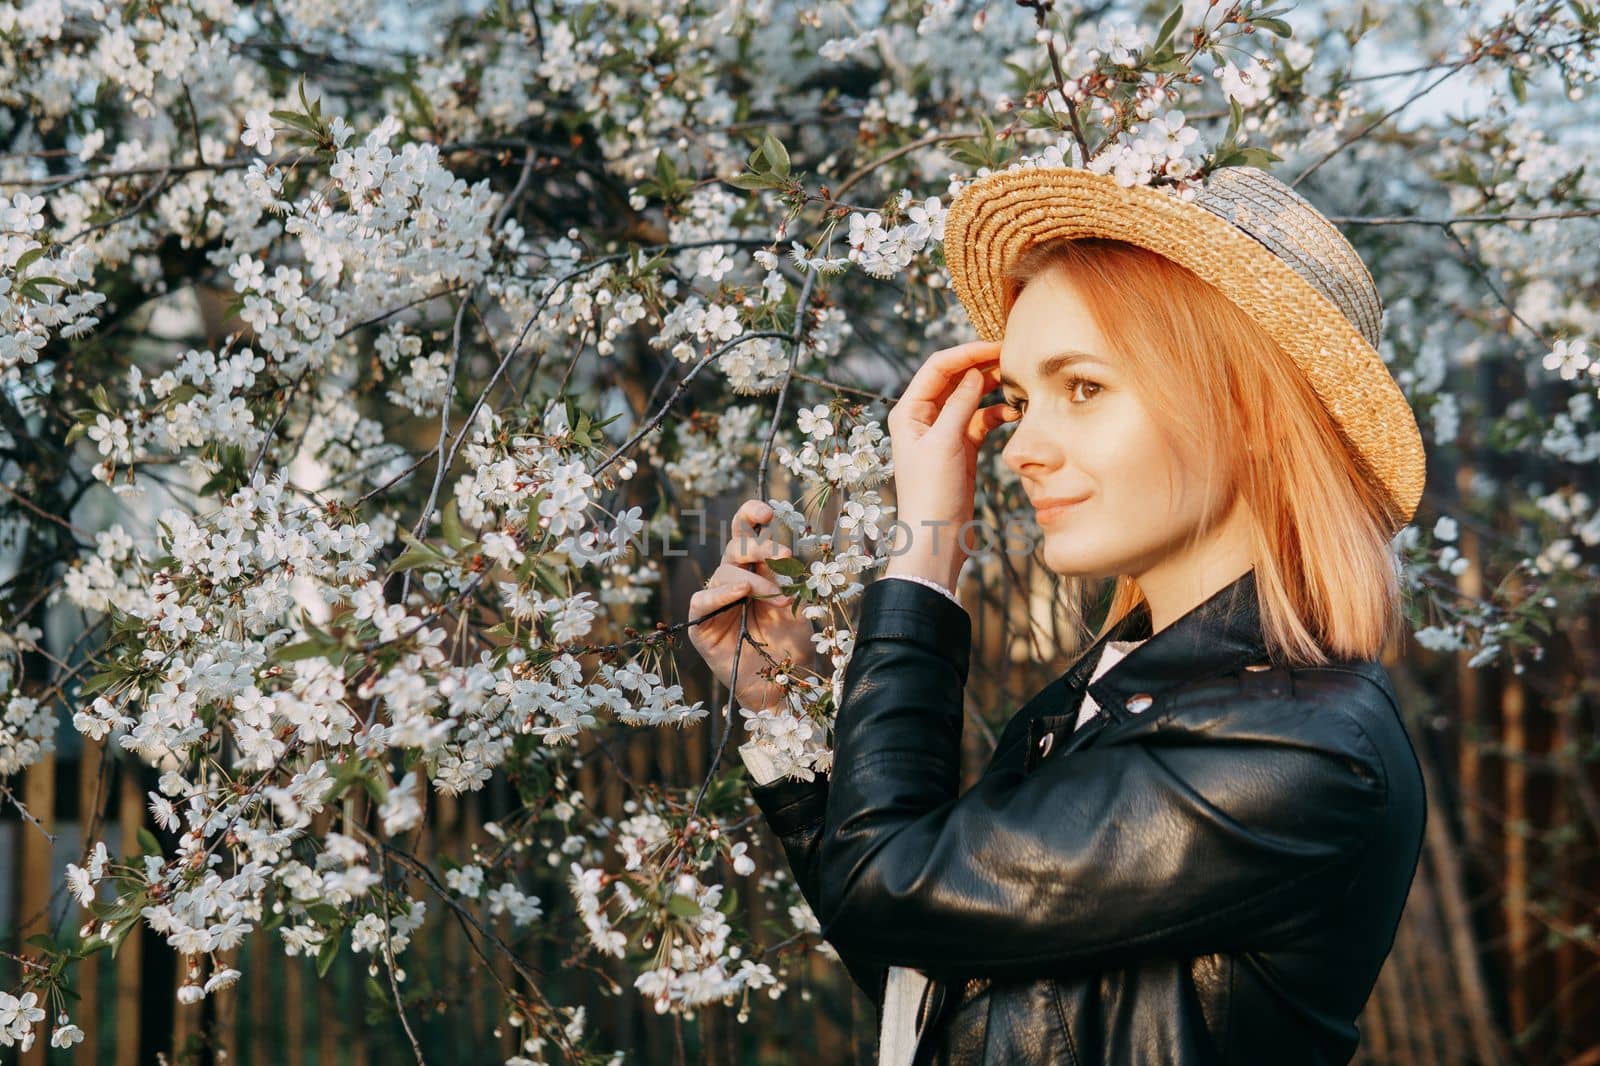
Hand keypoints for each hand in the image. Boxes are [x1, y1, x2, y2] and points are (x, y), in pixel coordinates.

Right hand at [685, 498, 818, 709]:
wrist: (781, 687)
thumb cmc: (790, 646)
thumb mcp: (795, 607)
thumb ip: (784, 580)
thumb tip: (780, 555)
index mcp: (756, 569)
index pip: (745, 532)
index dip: (750, 515)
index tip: (767, 512)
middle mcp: (733, 580)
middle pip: (735, 547)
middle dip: (760, 547)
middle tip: (784, 558)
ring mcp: (716, 602)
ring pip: (724, 573)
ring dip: (755, 581)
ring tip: (778, 599)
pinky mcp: (701, 625)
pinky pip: (701, 601)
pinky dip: (718, 595)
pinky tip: (739, 592)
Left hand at [884, 340, 1017, 587]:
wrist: (937, 536)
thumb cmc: (932, 492)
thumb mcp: (945, 442)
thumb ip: (960, 404)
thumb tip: (976, 372)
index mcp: (909, 410)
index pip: (938, 367)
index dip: (967, 352)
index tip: (997, 345)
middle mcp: (924, 417)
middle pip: (955, 378)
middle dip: (982, 365)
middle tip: (1015, 357)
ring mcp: (944, 432)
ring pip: (971, 397)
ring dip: (992, 388)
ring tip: (1018, 382)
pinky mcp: (962, 448)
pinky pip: (981, 420)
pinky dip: (997, 414)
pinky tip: (1015, 413)